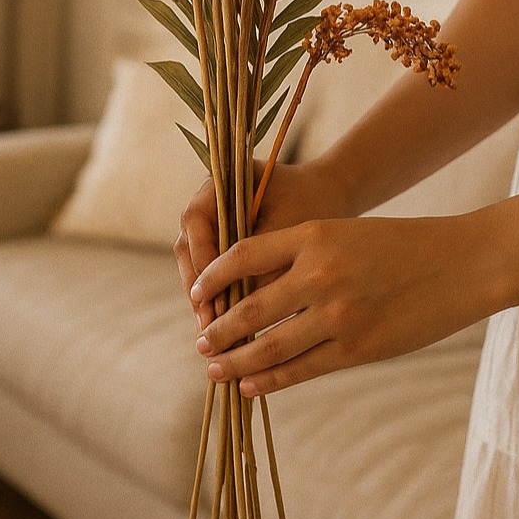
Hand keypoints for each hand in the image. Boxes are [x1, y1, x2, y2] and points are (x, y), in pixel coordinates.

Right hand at [173, 158, 349, 331]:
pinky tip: (226, 325)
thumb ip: (262, 261)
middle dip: (197, 288)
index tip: (209, 299)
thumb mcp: (289, 231)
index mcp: (220, 184)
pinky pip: (213, 270)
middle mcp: (209, 202)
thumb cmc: (311, 204)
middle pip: (189, 247)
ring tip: (213, 333)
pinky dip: (218, 295)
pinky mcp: (223, 242)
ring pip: (196, 263)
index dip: (201, 263)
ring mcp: (212, 222)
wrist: (329, 192)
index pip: (195, 223)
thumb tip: (238, 310)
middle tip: (206, 326)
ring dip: (203, 297)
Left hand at [189, 212, 493, 395]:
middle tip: (200, 341)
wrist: (463, 262)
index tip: (196, 294)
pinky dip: (269, 380)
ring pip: (268, 346)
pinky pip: (301, 369)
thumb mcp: (346, 234)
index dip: (212, 277)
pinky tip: (251, 384)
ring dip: (235, 361)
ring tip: (215, 368)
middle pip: (248, 308)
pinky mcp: (358, 348)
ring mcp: (339, 314)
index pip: (243, 256)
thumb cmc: (402, 245)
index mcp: (314, 234)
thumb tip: (253, 290)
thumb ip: (302, 257)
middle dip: (217, 329)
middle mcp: (320, 273)